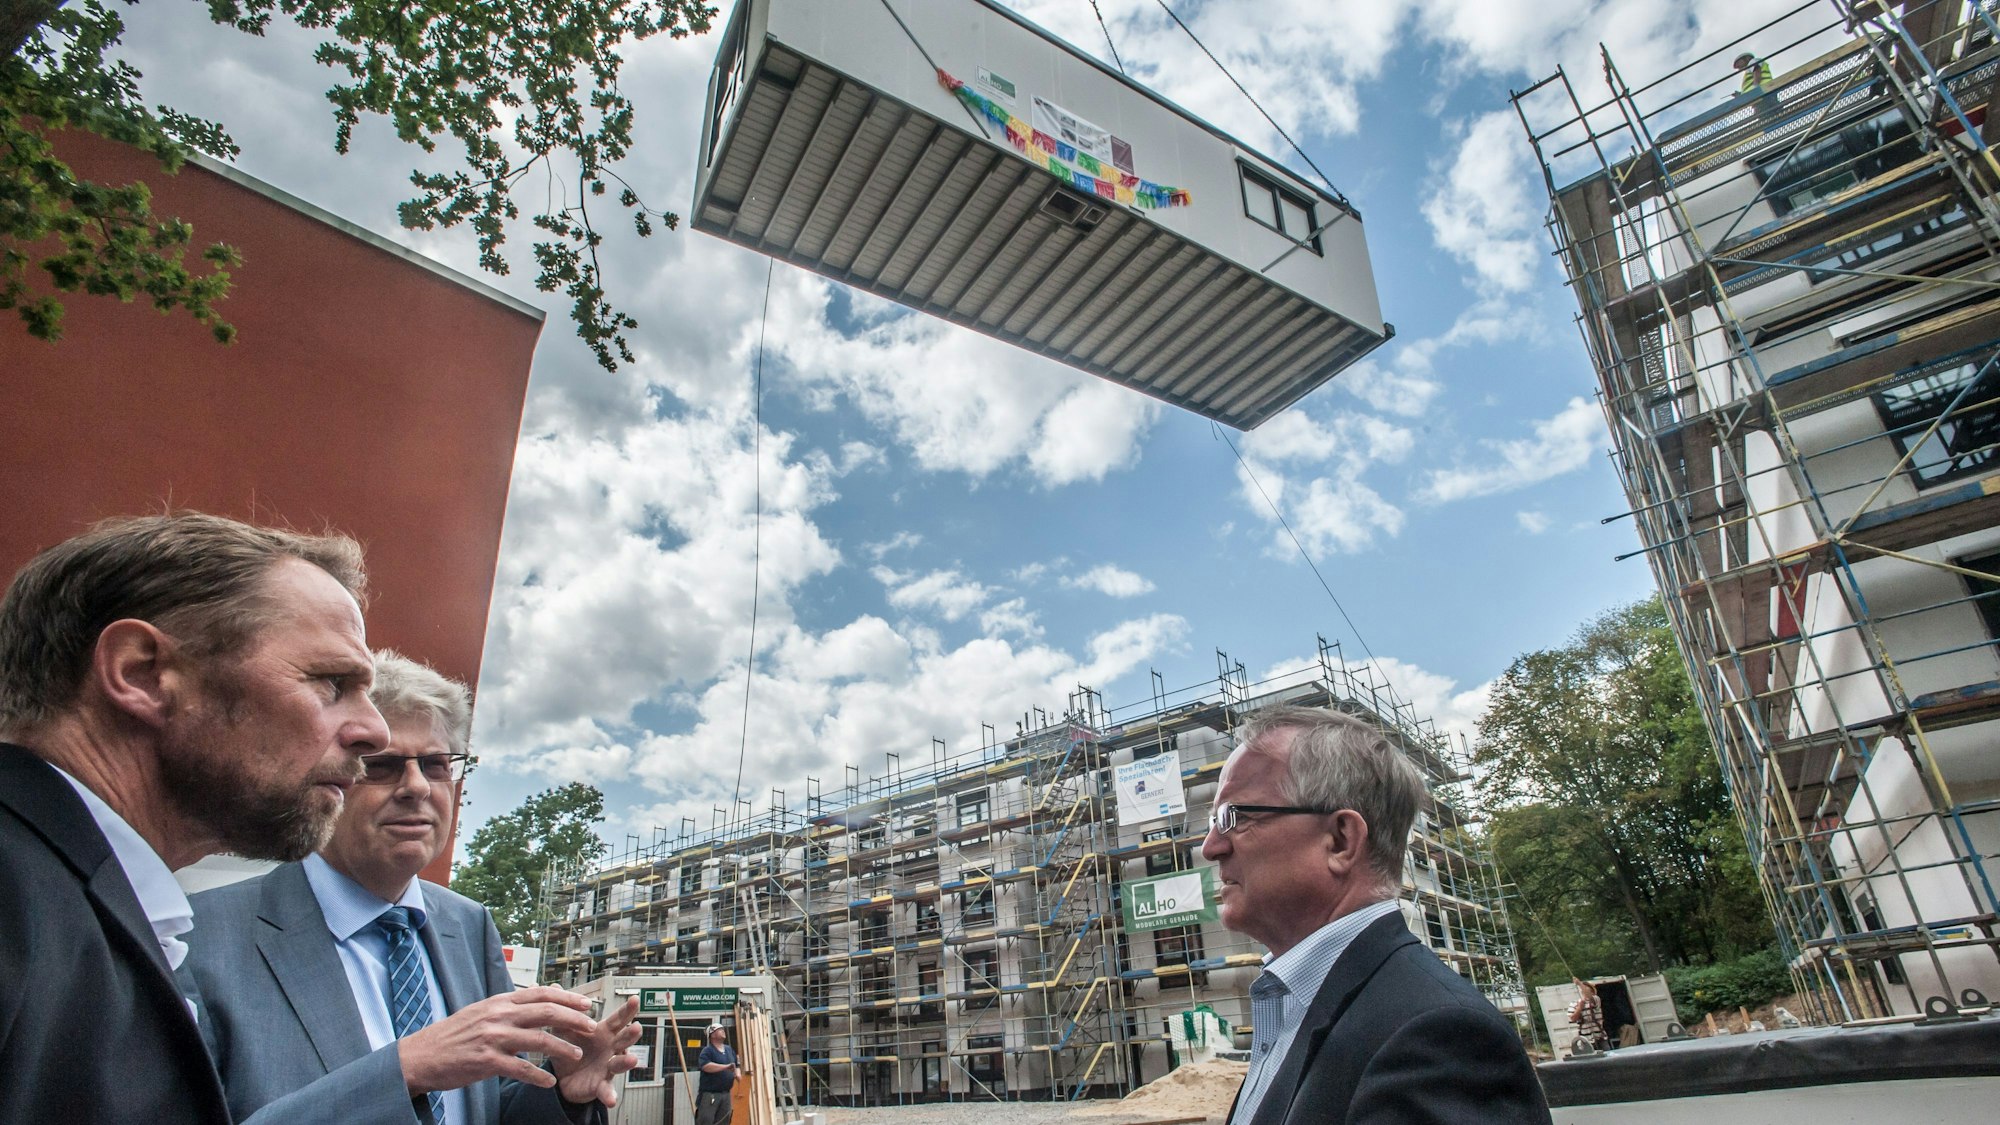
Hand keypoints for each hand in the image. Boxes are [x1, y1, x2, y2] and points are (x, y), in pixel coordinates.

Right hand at [399, 986, 594, 1094]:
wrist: (421, 1055)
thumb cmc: (453, 1035)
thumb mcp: (482, 1011)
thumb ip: (509, 1006)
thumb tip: (537, 995)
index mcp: (499, 1002)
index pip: (541, 993)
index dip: (567, 997)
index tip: (586, 1004)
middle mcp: (498, 1016)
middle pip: (546, 1012)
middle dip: (574, 1019)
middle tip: (591, 1026)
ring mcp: (493, 1038)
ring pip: (539, 1040)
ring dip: (562, 1048)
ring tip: (577, 1054)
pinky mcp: (486, 1061)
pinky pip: (520, 1068)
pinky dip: (538, 1075)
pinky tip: (549, 1081)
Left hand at [554, 995, 642, 1106]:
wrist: (566, 1078)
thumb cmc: (572, 1049)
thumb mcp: (565, 1030)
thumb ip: (564, 1011)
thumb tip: (555, 987)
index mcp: (604, 1033)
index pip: (617, 1019)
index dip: (627, 1010)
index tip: (635, 999)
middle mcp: (611, 1048)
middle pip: (625, 1039)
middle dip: (632, 1033)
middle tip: (636, 1027)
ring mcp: (609, 1067)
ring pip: (621, 1063)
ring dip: (627, 1061)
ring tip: (631, 1059)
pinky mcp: (602, 1085)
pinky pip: (607, 1090)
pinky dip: (610, 1095)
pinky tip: (611, 1099)